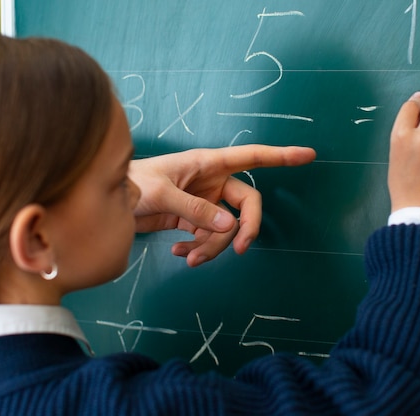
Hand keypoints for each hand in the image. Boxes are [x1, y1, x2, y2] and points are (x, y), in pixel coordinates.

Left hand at [129, 145, 315, 266]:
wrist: (111, 201)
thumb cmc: (133, 183)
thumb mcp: (162, 193)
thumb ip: (195, 209)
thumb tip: (228, 226)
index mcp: (209, 164)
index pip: (252, 157)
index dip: (281, 155)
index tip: (308, 155)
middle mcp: (212, 182)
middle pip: (246, 204)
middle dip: (244, 228)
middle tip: (239, 251)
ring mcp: (204, 203)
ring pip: (226, 228)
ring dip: (212, 247)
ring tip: (190, 258)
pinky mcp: (193, 220)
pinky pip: (208, 238)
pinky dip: (198, 249)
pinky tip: (180, 253)